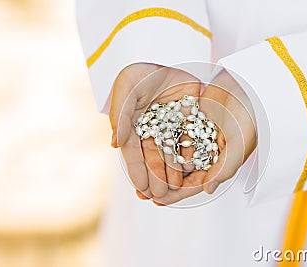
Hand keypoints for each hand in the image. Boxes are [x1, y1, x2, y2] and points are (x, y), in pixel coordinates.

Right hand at [110, 63, 200, 198]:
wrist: (168, 53)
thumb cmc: (141, 70)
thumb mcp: (126, 89)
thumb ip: (120, 117)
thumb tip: (114, 146)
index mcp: (134, 124)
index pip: (134, 152)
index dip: (136, 171)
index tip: (139, 188)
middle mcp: (152, 128)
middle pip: (152, 157)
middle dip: (154, 177)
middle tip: (157, 196)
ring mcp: (170, 125)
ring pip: (171, 153)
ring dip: (171, 172)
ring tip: (174, 190)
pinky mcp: (188, 119)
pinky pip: (188, 141)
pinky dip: (189, 156)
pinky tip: (191, 171)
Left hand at [153, 70, 256, 204]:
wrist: (245, 86)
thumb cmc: (248, 117)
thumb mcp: (239, 145)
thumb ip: (224, 168)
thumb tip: (208, 190)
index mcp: (219, 163)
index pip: (196, 184)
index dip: (177, 195)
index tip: (158, 201)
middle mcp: (206, 153)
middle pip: (181, 174)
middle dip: (161, 184)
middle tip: (142, 192)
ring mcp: (197, 138)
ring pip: (173, 156)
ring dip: (157, 166)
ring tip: (139, 175)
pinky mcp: (189, 122)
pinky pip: (171, 136)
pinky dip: (159, 144)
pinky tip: (143, 149)